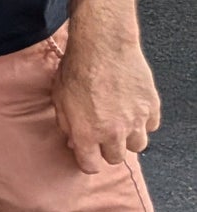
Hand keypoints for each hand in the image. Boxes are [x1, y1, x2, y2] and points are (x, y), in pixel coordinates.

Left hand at [53, 21, 159, 173]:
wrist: (103, 46)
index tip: (87, 156)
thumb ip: (67, 125)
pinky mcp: (151, 107)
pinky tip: (132, 111)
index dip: (87, 162)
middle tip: (102, 136)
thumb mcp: (60, 99)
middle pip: (115, 158)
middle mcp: (113, 132)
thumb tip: (74, 141)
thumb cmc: (76, 69)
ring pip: (137, 146)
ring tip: (119, 125)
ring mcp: (135, 121)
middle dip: (107, 150)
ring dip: (128, 138)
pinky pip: (150, 125)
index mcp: (87, 133)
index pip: (90, 165)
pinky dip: (143, 121)